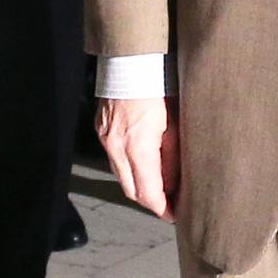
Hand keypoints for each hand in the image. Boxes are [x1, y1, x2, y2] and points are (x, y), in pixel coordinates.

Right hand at [95, 96, 180, 219]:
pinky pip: (115, 159)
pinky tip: (143, 164)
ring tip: (159, 185)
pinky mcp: (101, 131)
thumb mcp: (175, 125)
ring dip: (139, 184)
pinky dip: (129, 167)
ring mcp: (106, 140)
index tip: (175, 215)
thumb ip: (173, 157)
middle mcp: (117, 148)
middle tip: (169, 205)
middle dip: (150, 201)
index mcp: (138, 147)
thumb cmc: (159, 89)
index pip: (148, 193)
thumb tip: (175, 184)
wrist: (130, 62)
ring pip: (121, 176)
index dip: (162, 208)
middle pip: (132, 190)